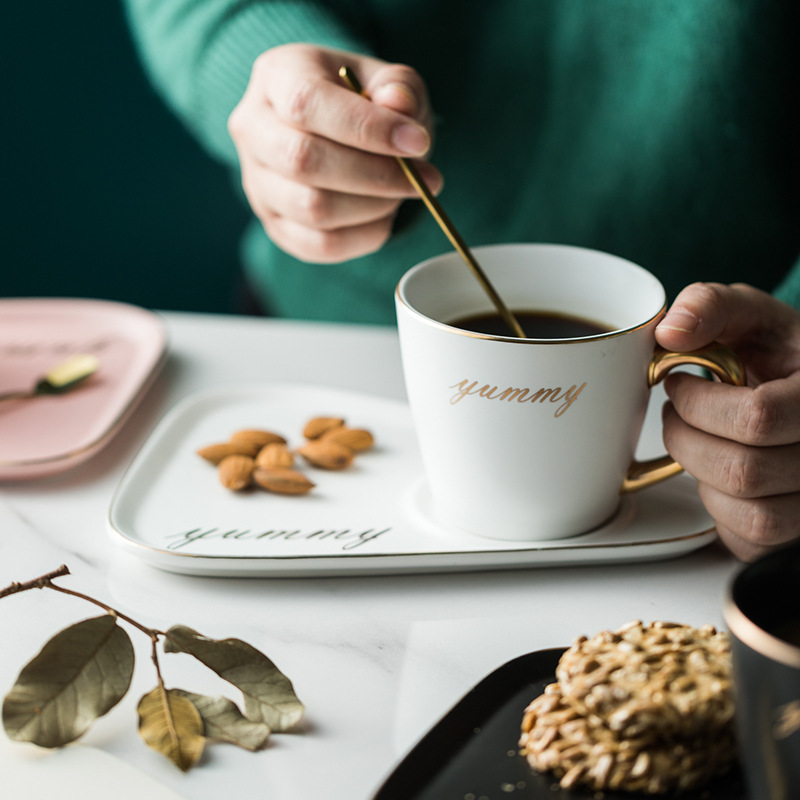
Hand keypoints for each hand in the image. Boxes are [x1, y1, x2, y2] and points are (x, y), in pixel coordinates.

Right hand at [227, 44, 441, 262]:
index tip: (418, 143)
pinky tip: (384, 216)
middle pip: (303, 161)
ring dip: (373, 207)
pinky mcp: (275, 226)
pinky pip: (321, 246)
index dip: (366, 128)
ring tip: (401, 193)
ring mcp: (258, 184)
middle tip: (423, 178)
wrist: (337, 134)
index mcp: (276, 77)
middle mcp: (253, 130)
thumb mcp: (386, 80)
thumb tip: (399, 107)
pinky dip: (364, 236)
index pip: (307, 104)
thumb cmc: (363, 102)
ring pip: (312, 209)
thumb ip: (399, 87)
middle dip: (375, 175)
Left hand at [655, 282, 799, 560]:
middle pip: (745, 471)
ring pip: (751, 515)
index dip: (698, 403)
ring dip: (703, 476)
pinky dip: (720, 509)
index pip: (758, 417)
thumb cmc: (778, 355)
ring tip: (695, 440)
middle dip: (687, 438)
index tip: (678, 383)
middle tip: (676, 414)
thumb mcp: (753, 316)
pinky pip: (751, 540)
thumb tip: (670, 331)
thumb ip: (712, 306)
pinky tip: (720, 472)